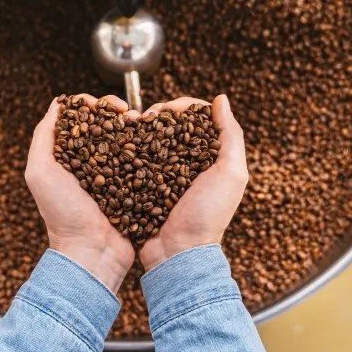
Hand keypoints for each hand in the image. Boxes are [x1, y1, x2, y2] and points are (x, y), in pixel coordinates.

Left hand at [25, 94, 135, 291]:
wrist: (92, 252)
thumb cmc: (62, 215)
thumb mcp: (40, 172)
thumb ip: (43, 137)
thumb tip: (58, 104)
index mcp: (66, 156)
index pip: (79, 118)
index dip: (91, 104)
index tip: (104, 105)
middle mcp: (89, 162)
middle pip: (104, 124)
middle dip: (116, 111)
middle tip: (127, 112)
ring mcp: (112, 174)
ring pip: (124, 139)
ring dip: (133, 126)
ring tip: (141, 123)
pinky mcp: (132, 186)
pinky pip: (141, 161)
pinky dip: (146, 148)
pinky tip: (153, 141)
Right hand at [139, 94, 247, 269]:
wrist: (178, 252)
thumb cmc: (209, 215)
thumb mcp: (231, 174)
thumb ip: (231, 135)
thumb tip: (221, 99)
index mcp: (209, 156)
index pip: (196, 118)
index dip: (182, 106)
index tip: (169, 108)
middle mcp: (185, 162)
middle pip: (169, 125)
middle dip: (157, 114)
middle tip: (145, 117)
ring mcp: (161, 174)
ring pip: (149, 139)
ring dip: (139, 129)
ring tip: (129, 126)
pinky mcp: (141, 185)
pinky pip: (133, 160)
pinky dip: (127, 148)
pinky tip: (120, 142)